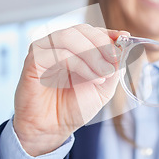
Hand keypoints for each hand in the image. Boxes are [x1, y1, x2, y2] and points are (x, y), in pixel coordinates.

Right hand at [13, 24, 128, 155]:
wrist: (53, 128)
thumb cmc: (74, 107)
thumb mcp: (104, 86)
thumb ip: (113, 65)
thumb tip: (124, 45)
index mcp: (73, 48)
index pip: (91, 31)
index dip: (108, 34)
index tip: (125, 37)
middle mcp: (57, 45)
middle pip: (81, 30)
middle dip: (102, 44)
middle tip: (115, 61)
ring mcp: (44, 50)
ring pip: (70, 37)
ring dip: (92, 54)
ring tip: (104, 74)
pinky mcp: (33, 60)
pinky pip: (60, 53)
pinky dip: (80, 64)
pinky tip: (92, 78)